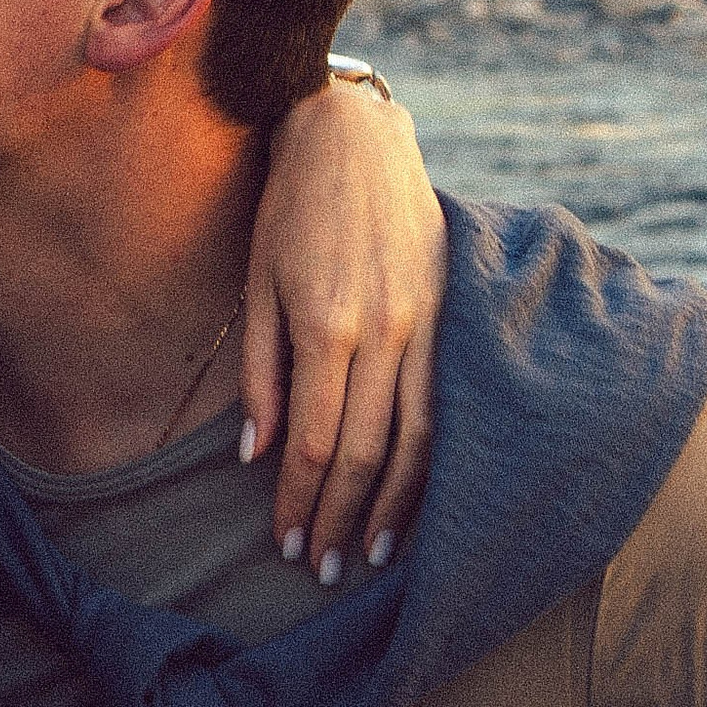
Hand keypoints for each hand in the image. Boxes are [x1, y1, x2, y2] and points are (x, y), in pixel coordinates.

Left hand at [240, 78, 444, 582]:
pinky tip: (415, 496)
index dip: (300, 499)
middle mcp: (385, 331)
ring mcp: (426, 324)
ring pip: (419, 439)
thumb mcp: (256, 285)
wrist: (357, 137)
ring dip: (394, 506)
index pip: (318, 441)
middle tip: (319, 569)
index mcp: (327, 324)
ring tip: (368, 554)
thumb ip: (260, 371)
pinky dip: (431, 460)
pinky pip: (444, 404)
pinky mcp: (449, 315)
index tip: (284, 543)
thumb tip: (258, 452)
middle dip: (341, 518)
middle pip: (370, 452)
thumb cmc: (291, 207)